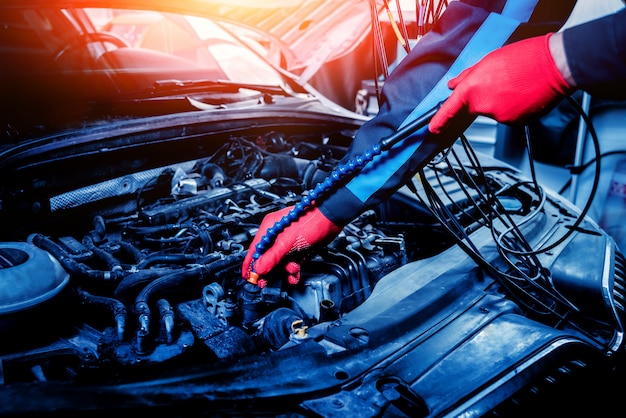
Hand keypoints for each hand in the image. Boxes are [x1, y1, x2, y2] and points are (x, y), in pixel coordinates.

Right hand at [242, 206, 341, 284]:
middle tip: (266, 283)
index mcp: (269, 229)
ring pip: (280, 263)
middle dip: (268, 271)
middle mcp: (277, 235)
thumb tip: (258, 268)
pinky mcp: (299, 247)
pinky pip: (291, 262)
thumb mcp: (287, 242)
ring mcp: (288, 241)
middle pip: (266, 258)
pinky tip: (295, 275)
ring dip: (284, 271)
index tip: (249, 278)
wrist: (332, 218)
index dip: (250, 265)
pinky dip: (293, 270)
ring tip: (290, 273)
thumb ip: (272, 257)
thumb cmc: (310, 221)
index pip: (255, 250)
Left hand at [429, 33, 572, 133]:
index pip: (450, 109)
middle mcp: (483, 106)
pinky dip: (514, 109)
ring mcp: (499, 117)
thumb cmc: (523, 59)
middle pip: (477, 107)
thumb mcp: (489, 61)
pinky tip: (523, 96)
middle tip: (503, 81)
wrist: (554, 66)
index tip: (433, 129)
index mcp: (473, 89)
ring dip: (502, 102)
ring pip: (494, 112)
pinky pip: (509, 117)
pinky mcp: (514, 123)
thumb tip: (453, 85)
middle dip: (486, 97)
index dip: (440, 120)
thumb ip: (467, 76)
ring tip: (517, 86)